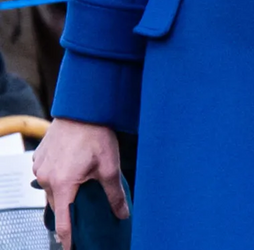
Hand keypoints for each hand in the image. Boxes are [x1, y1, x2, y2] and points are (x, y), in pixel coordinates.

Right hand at [33, 119, 127, 248]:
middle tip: (82, 217)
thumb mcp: (110, 167)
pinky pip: (47, 177)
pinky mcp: (38, 159)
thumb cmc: (96, 134)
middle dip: (68, 213)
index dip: (67, 237)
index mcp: (63, 184)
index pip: (63, 221)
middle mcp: (46, 179)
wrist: (82, 110)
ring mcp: (40, 168)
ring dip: (63, 195)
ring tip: (79, 192)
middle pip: (56, 206)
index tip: (71, 248)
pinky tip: (72, 172)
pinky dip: (58, 180)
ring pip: (51, 192)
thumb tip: (122, 214)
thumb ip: (115, 194)